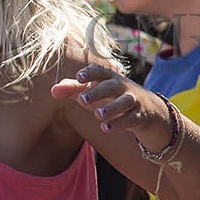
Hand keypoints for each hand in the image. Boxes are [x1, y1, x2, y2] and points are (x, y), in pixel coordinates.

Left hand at [52, 62, 173, 148]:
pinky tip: (106, 128)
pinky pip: (131, 119)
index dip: (90, 73)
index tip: (79, 77)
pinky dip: (119, 123)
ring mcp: (133, 101)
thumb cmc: (110, 97)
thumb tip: (53, 90)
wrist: (146, 110)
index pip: (100, 71)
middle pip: (111, 86)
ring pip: (124, 102)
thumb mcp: (92, 92)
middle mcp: (122, 87)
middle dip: (97, 92)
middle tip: (82, 99)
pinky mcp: (139, 116)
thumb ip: (72, 90)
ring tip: (97, 115)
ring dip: (111, 108)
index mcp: (109, 78)